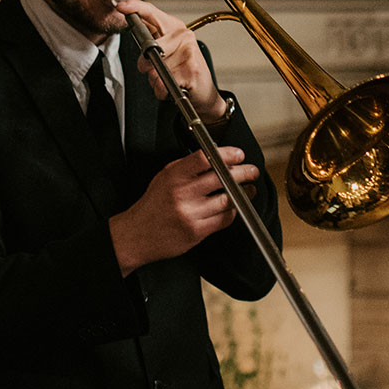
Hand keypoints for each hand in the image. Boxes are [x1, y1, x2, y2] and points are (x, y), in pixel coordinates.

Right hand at [110, 147, 258, 274]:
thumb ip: (187, 167)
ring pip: (227, 200)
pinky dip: (232, 212)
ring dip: (243, 193)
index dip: (227, 154)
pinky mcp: (196, 232)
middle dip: (243, 172)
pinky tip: (235, 207)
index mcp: (174, 176)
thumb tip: (215, 157)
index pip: (205, 157)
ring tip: (249, 190)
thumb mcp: (164, 177)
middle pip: (221, 177)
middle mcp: (182, 193)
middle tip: (251, 171)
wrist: (136, 235)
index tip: (238, 154)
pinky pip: (223, 219)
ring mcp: (190, 213)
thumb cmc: (152, 205)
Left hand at [114, 0, 225, 123]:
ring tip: (168, 79)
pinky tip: (173, 87)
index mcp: (174, 27)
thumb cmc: (182, 70)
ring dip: (155, 80)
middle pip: (148, 46)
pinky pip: (163, 82)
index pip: (152, 13)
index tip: (120, 5)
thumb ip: (148, 43)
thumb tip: (132, 35)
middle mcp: (183, 35)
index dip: (135, 8)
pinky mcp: (192, 69)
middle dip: (144, 64)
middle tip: (154, 70)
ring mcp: (189, 51)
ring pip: (154, 69)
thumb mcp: (165, 51)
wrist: (203, 91)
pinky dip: (163, 90)